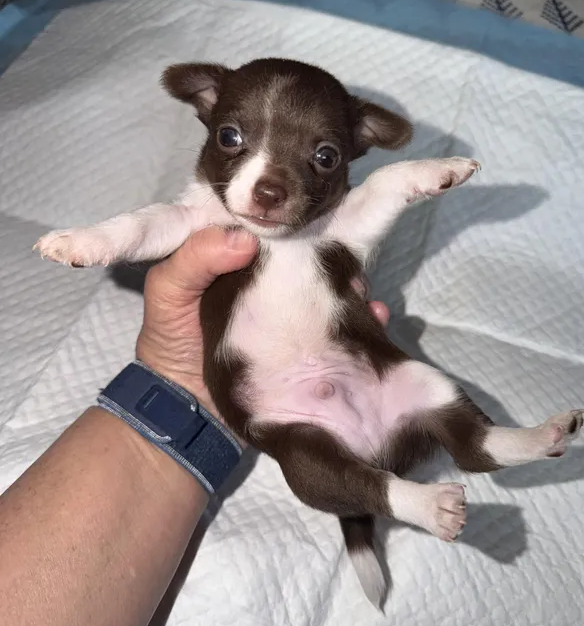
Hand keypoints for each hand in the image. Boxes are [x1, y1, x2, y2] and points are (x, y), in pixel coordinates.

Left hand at [136, 226, 389, 428]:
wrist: (187, 410)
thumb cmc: (172, 342)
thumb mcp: (168, 293)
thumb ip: (194, 258)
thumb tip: (247, 241)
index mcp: (241, 259)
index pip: (277, 229)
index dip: (299, 219)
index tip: (321, 215)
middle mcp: (274, 283)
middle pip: (313, 258)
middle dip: (336, 254)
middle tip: (348, 260)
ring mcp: (296, 316)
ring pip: (334, 289)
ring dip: (353, 286)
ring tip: (361, 289)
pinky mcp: (311, 346)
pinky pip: (345, 328)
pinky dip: (365, 321)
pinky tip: (374, 317)